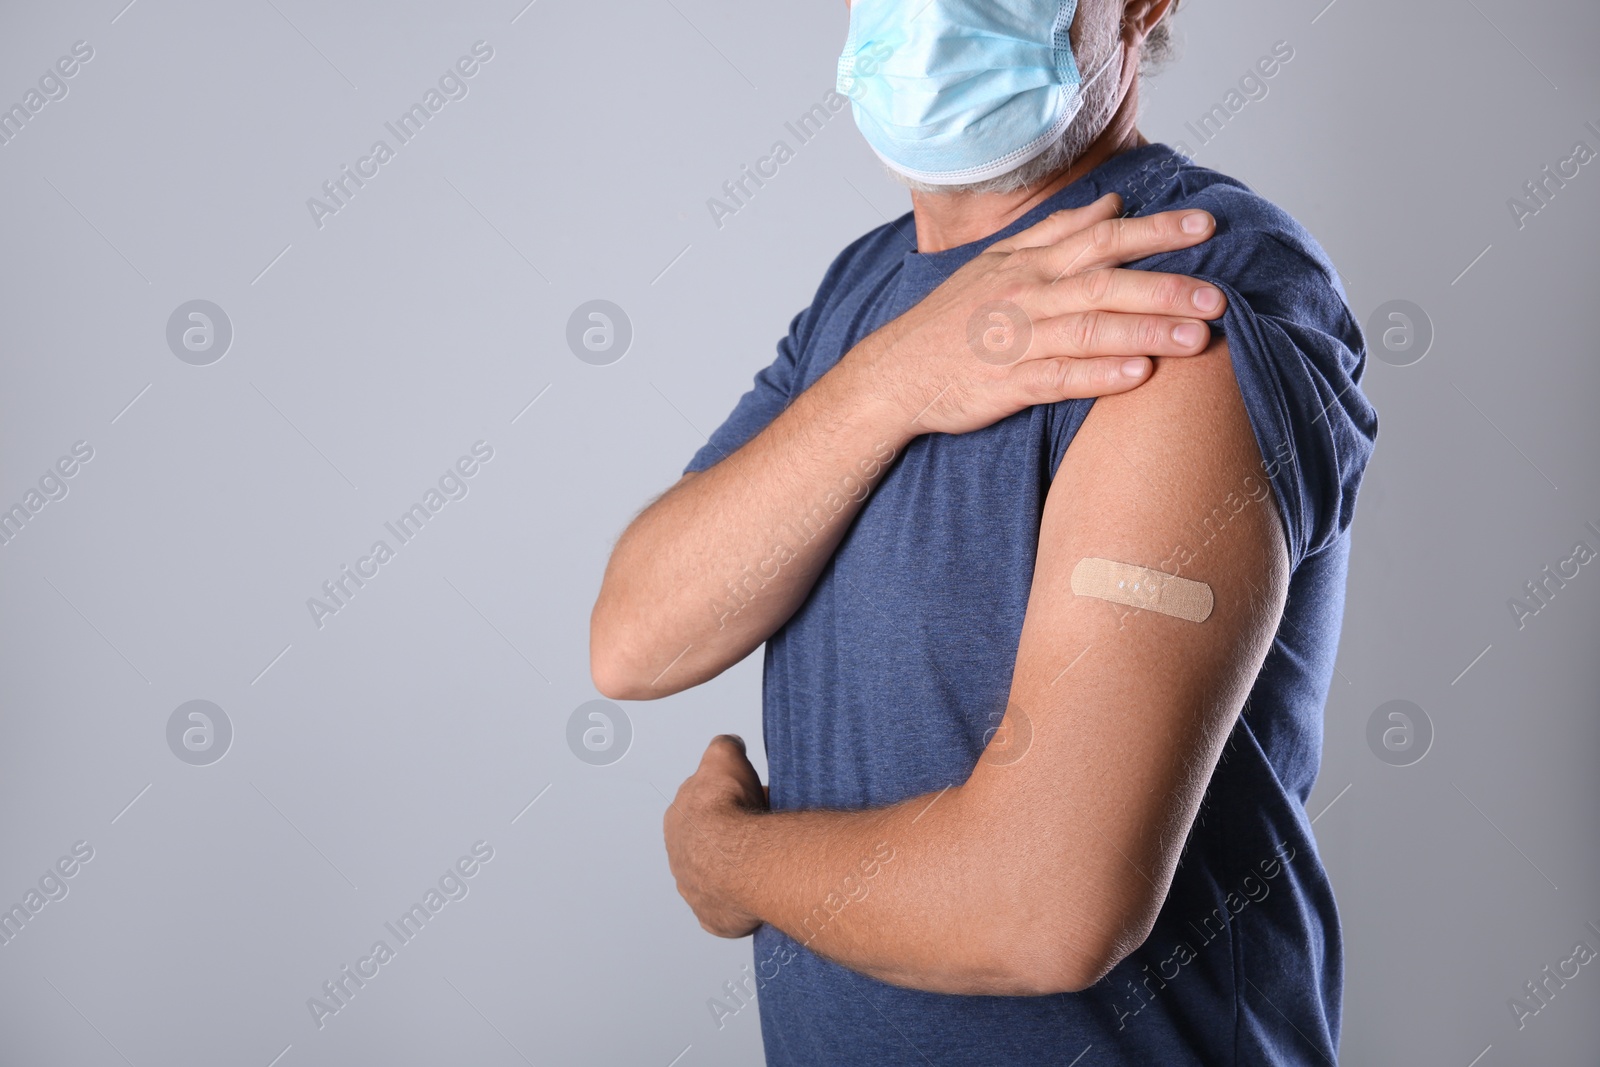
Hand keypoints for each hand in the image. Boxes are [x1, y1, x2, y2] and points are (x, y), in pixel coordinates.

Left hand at [663, 735, 768, 937]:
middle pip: (708, 845)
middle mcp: (679, 856)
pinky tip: (755, 894)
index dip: (728, 802)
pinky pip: (725, 910)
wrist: (739, 857)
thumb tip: (729, 742)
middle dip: (731, 838)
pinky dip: (739, 904)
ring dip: (735, 872)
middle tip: (761, 833)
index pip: (701, 808)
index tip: (751, 801)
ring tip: (764, 862)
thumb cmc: (729, 809)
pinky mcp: (711, 916)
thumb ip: (723, 746)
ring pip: (715, 878)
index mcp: (677, 819)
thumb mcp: (724, 757)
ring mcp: (693, 889)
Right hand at [850, 193, 1228, 436]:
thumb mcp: (999, 262)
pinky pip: (1059, 379)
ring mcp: (1015, 341)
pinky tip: (1140, 377)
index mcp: (1028, 263)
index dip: (1156, 230)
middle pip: (1105, 283)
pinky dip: (1099, 377)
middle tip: (1220, 295)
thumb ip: (1058, 233)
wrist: (893, 374)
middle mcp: (1025, 296)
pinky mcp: (1005, 385)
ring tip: (1199, 338)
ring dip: (1147, 332)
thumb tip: (1112, 206)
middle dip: (1166, 287)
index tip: (1207, 225)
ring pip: (1090, 331)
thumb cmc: (953, 320)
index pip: (1102, 237)